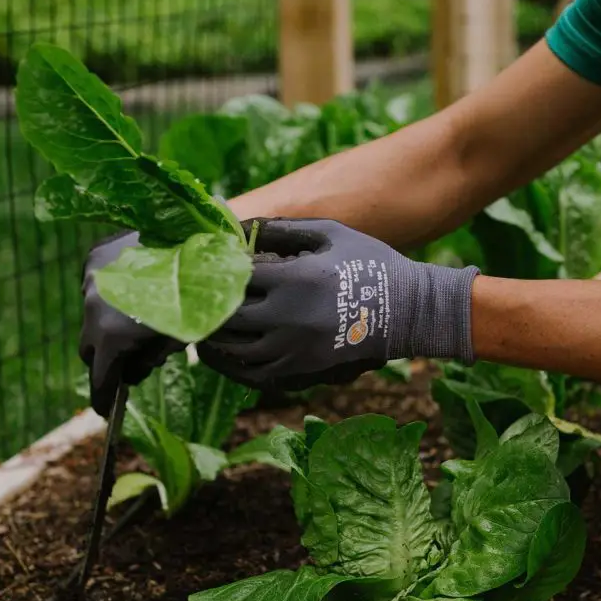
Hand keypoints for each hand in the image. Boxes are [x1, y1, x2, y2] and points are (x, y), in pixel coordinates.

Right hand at [79, 231, 184, 416]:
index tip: (106, 411)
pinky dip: (109, 294)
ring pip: (90, 313)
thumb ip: (147, 360)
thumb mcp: (176, 339)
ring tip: (141, 320)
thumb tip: (132, 372)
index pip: (99, 377)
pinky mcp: (94, 255)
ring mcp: (90, 278)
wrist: (200, 242)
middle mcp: (91, 307)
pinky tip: (137, 290)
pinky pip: (95, 284)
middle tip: (130, 365)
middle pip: (90, 347)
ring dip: (108, 323)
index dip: (103, 398)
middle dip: (107, 360)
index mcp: (112, 335)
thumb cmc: (199, 296)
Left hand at [197, 218, 479, 390]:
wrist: (408, 312)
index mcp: (293, 278)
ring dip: (210, 341)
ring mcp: (293, 349)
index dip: (217, 272)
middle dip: (206, 308)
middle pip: (226, 316)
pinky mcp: (301, 372)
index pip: (235, 277)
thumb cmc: (370, 264)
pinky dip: (230, 367)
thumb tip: (241, 224)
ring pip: (233, 351)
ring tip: (197, 331)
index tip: (207, 266)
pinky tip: (221, 357)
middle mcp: (287, 317)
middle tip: (191, 301)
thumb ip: (283, 228)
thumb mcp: (330, 234)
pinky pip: (253, 376)